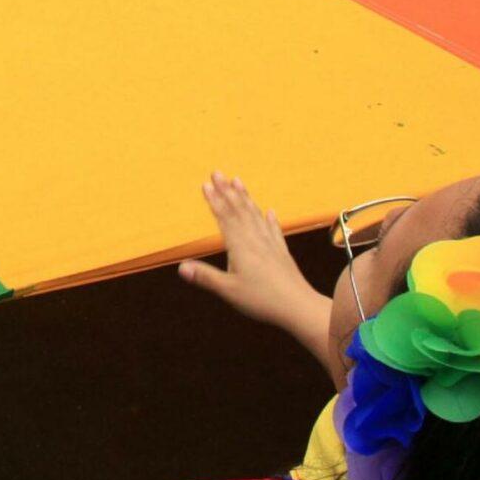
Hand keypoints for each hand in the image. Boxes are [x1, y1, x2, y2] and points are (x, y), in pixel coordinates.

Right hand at [175, 173, 310, 324]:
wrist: (298, 306)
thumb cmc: (263, 300)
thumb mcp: (229, 291)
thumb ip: (206, 277)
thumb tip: (181, 267)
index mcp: (240, 247)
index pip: (225, 218)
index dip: (215, 200)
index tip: (206, 184)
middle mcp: (255, 240)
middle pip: (239, 210)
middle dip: (227, 191)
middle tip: (218, 173)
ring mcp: (270, 244)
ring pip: (255, 216)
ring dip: (245, 198)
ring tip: (238, 181)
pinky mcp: (282, 253)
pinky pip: (274, 230)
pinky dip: (270, 219)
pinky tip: (270, 212)